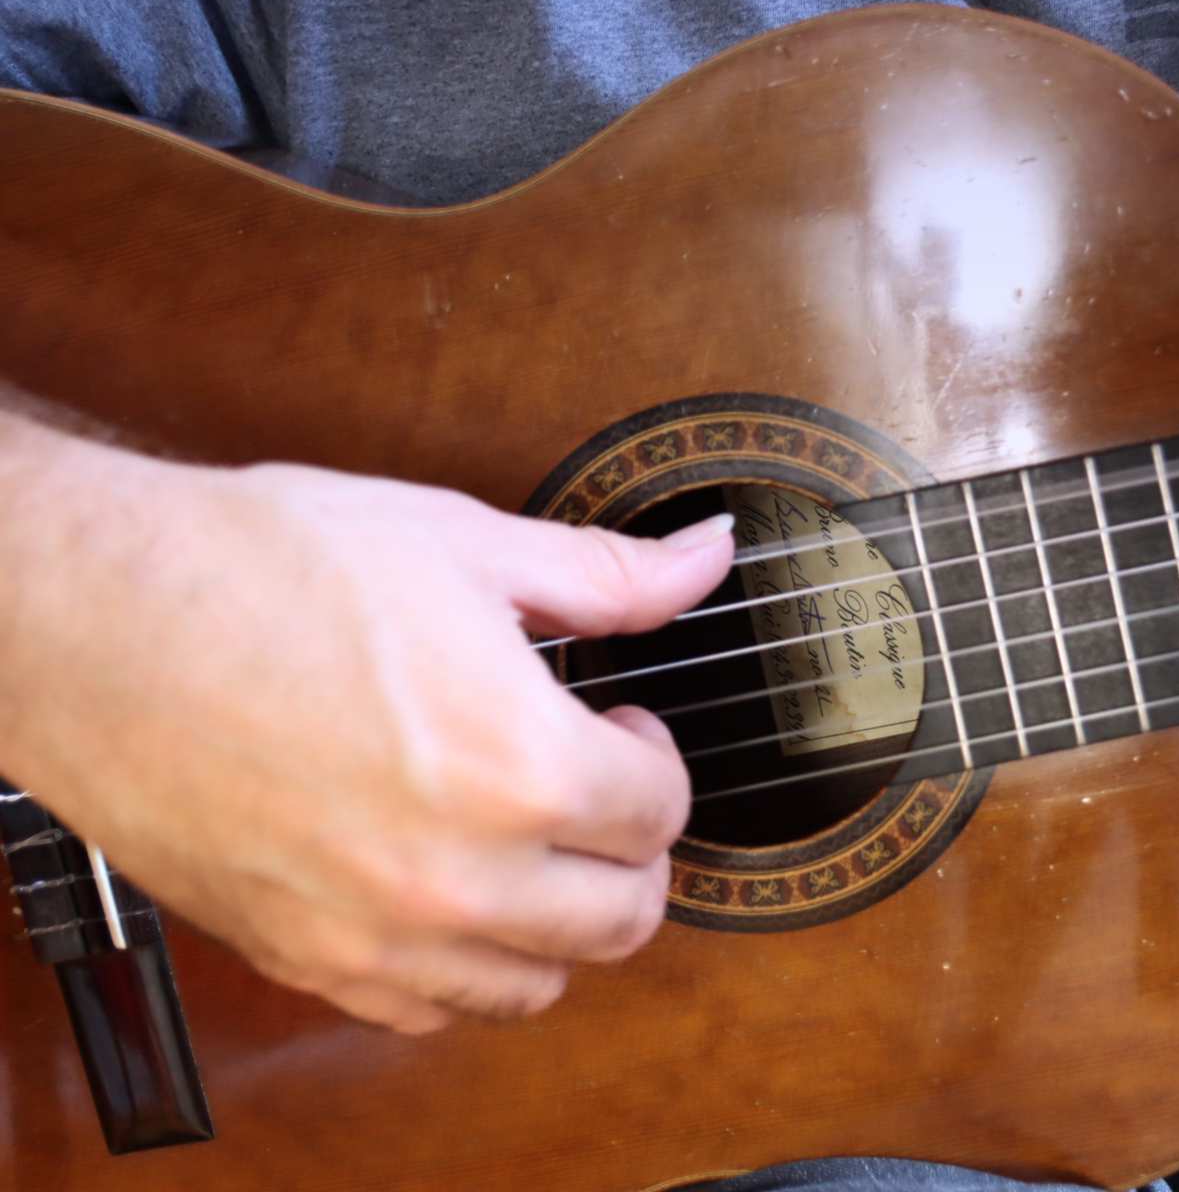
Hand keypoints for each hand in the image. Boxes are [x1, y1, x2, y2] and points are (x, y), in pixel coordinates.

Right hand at [2, 433, 732, 1033]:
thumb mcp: (460, 542)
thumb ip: (608, 573)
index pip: (660, 811)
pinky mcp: (305, 958)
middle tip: (598, 785)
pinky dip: (469, 964)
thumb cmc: (263, 568)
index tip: (622, 723)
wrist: (95, 618)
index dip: (655, 756)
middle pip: (622, 917)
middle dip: (633, 846)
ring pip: (537, 983)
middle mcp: (456, 875)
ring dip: (563, 916)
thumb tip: (706, 557)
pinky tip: (450, 891)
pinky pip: (430, 1012)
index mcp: (518, 765)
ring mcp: (376, 934)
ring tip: (532, 839)